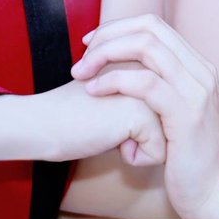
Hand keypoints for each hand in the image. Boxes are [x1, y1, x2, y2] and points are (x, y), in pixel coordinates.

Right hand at [38, 79, 166, 166]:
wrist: (43, 125)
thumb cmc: (78, 116)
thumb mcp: (119, 96)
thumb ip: (147, 94)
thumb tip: (175, 118)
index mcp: (149, 62)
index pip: (170, 112)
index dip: (144, 128)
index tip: (112, 115)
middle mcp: (154, 71)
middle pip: (173, 124)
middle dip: (145, 136)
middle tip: (107, 121)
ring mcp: (150, 90)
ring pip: (169, 138)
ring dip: (139, 146)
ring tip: (108, 129)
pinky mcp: (142, 113)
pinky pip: (158, 153)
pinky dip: (133, 157)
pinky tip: (108, 140)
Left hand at [72, 15, 218, 218]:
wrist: (213, 194)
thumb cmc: (186, 159)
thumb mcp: (175, 114)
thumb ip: (159, 89)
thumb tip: (123, 71)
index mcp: (197, 66)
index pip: (154, 25)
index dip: (118, 28)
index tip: (90, 45)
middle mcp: (200, 70)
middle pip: (149, 28)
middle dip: (108, 36)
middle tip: (81, 58)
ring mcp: (196, 90)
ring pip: (146, 47)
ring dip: (106, 54)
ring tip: (81, 74)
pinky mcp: (186, 114)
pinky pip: (144, 83)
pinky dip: (113, 81)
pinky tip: (94, 92)